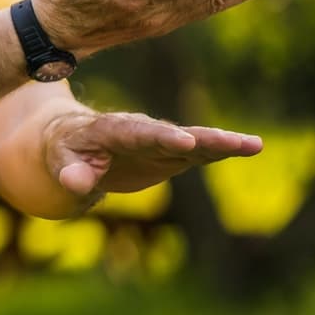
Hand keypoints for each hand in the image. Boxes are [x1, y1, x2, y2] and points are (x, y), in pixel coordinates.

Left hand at [42, 110, 261, 202]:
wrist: (76, 140)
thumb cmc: (66, 150)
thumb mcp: (60, 161)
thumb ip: (70, 172)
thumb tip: (77, 183)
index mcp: (112, 131)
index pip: (139, 134)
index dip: (162, 137)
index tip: (184, 141)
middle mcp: (142, 131)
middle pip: (175, 134)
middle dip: (202, 138)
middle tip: (231, 141)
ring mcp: (161, 142)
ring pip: (194, 141)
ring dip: (222, 142)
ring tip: (253, 144)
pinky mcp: (173, 153)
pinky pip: (200, 152)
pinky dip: (223, 150)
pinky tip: (252, 147)